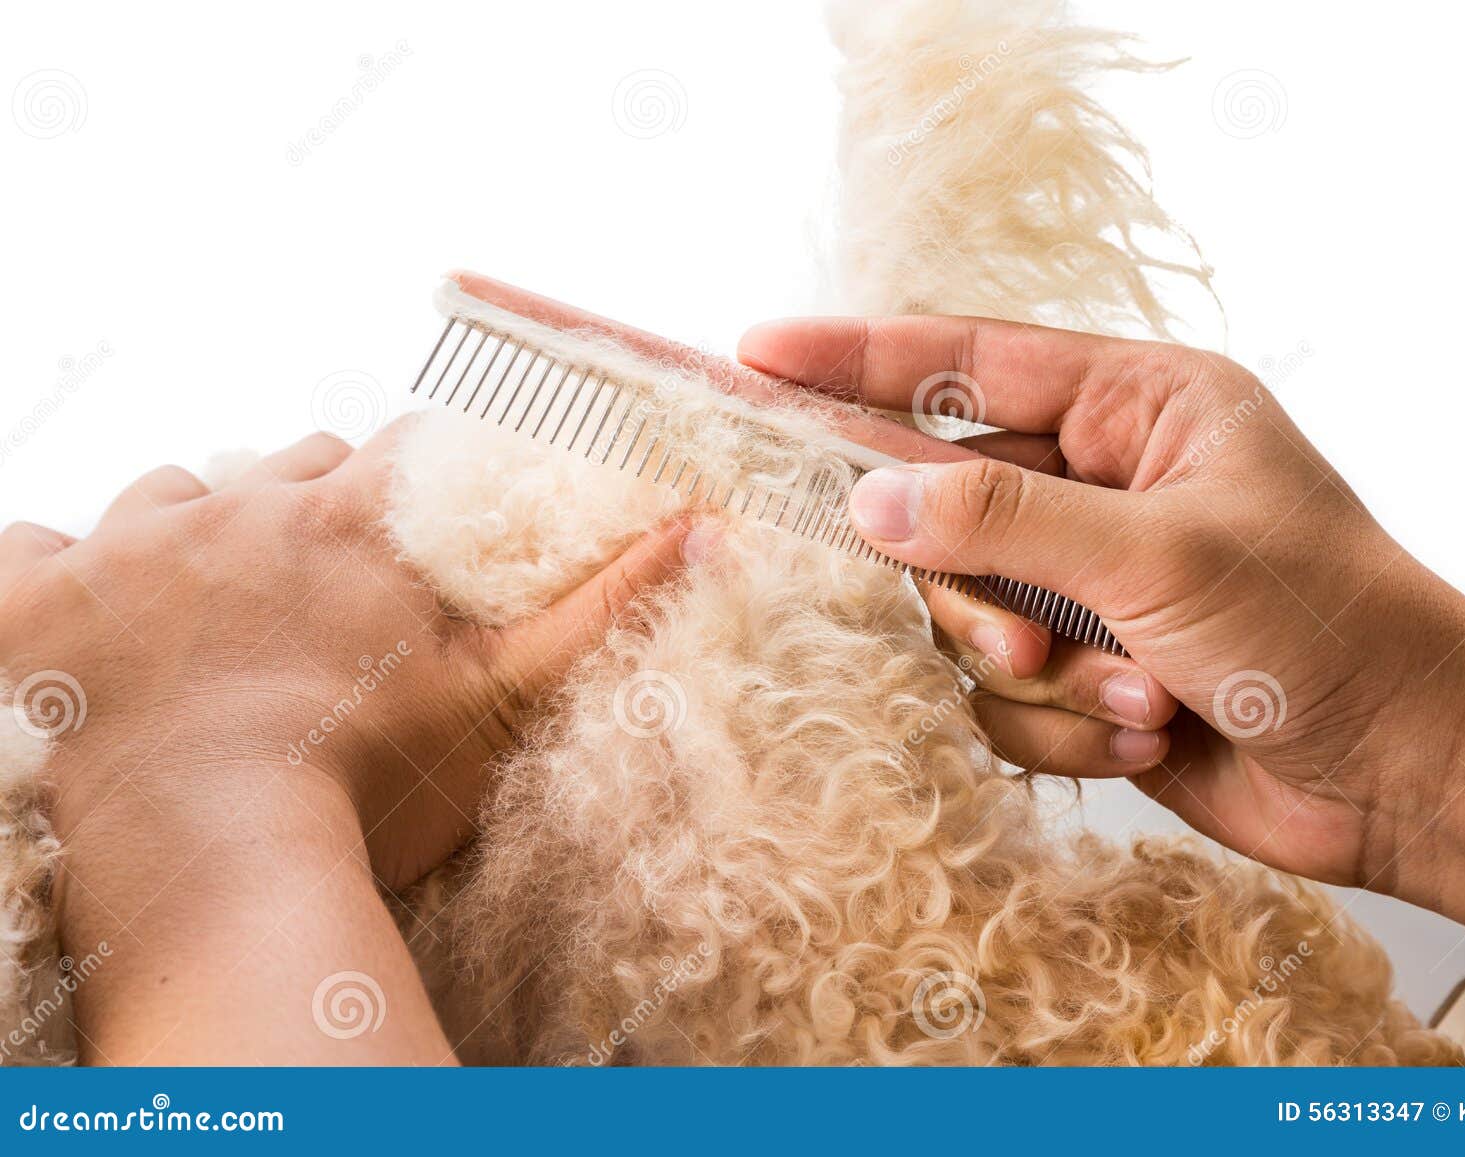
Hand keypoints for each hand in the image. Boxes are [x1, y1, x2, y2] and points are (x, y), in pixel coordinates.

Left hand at [0, 420, 692, 889]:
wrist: (219, 874)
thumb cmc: (371, 789)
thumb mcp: (503, 695)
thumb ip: (604, 606)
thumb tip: (708, 527)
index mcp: (347, 524)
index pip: (391, 451)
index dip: (401, 478)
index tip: (397, 520)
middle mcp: (232, 510)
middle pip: (274, 467)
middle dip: (293, 511)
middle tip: (300, 593)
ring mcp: (122, 550)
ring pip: (159, 498)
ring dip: (181, 539)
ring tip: (195, 616)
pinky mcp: (31, 602)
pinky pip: (31, 550)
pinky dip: (56, 580)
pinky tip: (85, 629)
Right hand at [738, 316, 1464, 986]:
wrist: (1404, 774)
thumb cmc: (1324, 626)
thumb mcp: (1161, 555)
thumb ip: (1003, 522)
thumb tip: (870, 502)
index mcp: (1140, 408)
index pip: (970, 364)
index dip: (857, 360)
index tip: (760, 355)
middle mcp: (1101, 487)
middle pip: (945, 508)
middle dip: (975, 591)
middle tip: (1020, 639)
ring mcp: (1086, 584)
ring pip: (963, 614)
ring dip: (1041, 674)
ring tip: (1135, 698)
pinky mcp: (1080, 673)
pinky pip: (999, 696)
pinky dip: (1063, 727)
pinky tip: (1147, 736)